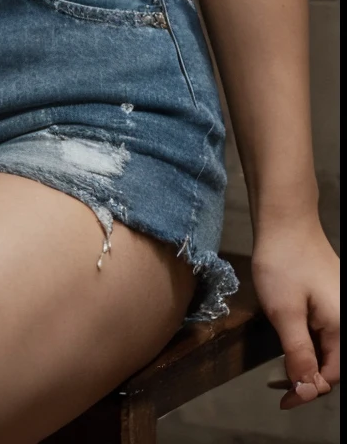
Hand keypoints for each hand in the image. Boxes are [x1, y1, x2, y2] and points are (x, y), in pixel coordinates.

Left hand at [253, 218, 338, 408]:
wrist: (285, 219)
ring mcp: (340, 306)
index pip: (331, 375)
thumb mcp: (285, 313)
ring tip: (280, 367)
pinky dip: (308, 341)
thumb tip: (307, 390)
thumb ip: (298, 354)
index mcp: (342, 326)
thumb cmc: (283, 262)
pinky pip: (325, 329)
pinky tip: (290, 339)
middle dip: (308, 377)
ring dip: (307, 360)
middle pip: (333, 363)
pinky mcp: (331, 297)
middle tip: (278, 385)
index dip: (307, 390)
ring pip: (328, 346)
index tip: (282, 399)